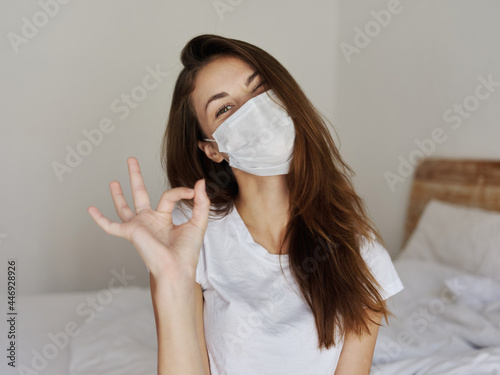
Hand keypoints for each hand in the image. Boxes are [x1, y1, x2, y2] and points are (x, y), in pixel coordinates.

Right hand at [87, 157, 209, 281]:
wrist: (177, 267)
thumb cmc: (187, 251)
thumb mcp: (199, 222)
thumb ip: (201, 202)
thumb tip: (200, 182)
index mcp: (164, 218)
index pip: (168, 196)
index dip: (181, 191)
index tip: (192, 190)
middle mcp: (149, 221)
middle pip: (140, 194)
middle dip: (135, 177)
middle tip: (131, 160)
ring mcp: (138, 226)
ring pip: (124, 207)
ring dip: (118, 195)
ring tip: (113, 181)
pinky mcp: (130, 233)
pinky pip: (111, 226)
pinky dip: (100, 219)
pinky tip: (91, 209)